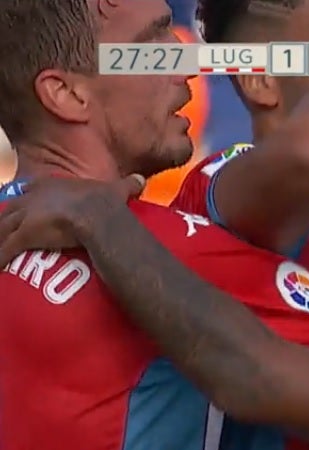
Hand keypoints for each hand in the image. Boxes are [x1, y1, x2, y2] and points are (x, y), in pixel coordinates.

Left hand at [0, 174, 143, 264]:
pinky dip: (2, 257)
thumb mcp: (118, 189)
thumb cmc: (106, 203)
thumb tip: (141, 180)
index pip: (32, 189)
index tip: (25, 199)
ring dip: (0, 236)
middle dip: (6, 218)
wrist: (98, 215)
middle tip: (5, 227)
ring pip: (3, 227)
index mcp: (53, 186)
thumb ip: (128, 184)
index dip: (28, 195)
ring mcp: (27, 216)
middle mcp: (34, 198)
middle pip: (11, 208)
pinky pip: (7, 248)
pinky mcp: (25, 234)